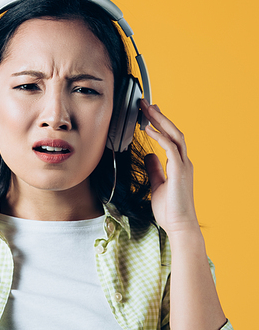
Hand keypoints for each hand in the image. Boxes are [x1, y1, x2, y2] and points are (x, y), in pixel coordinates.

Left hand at [141, 101, 199, 236]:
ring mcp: (184, 166)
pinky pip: (171, 149)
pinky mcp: (180, 172)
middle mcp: (184, 162)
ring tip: (147, 109)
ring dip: (161, 121)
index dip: (160, 124)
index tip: (148, 113)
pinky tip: (149, 129)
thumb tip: (149, 156)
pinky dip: (160, 137)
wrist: (179, 226)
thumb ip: (154, 170)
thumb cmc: (169, 210)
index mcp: (179, 165)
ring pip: (175, 136)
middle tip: (145, 103)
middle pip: (174, 132)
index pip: (171, 138)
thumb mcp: (157, 185)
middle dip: (159, 116)